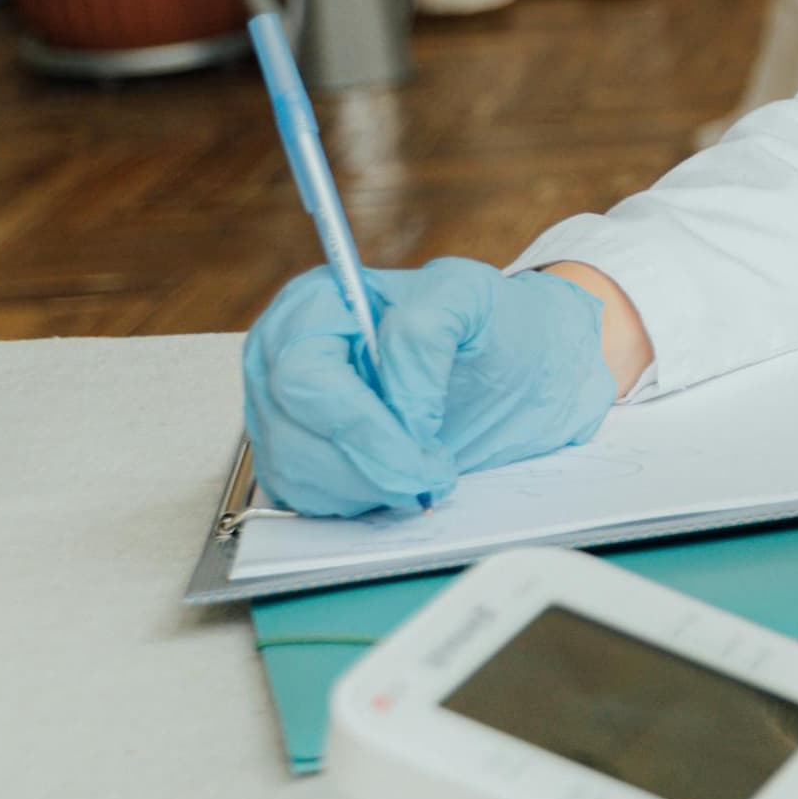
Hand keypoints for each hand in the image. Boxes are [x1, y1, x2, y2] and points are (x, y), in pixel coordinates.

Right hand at [240, 258, 618, 517]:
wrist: (515, 364)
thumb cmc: (489, 322)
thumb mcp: (472, 299)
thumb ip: (425, 331)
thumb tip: (397, 398)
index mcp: (313, 304)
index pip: (304, 374)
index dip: (359, 418)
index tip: (424, 437)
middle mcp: (282, 356)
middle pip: (293, 430)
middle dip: (370, 462)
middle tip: (434, 472)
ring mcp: (283, 409)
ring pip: (296, 471)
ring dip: (368, 486)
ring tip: (427, 471)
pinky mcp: (297, 454)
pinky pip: (305, 496)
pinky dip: (358, 499)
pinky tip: (401, 479)